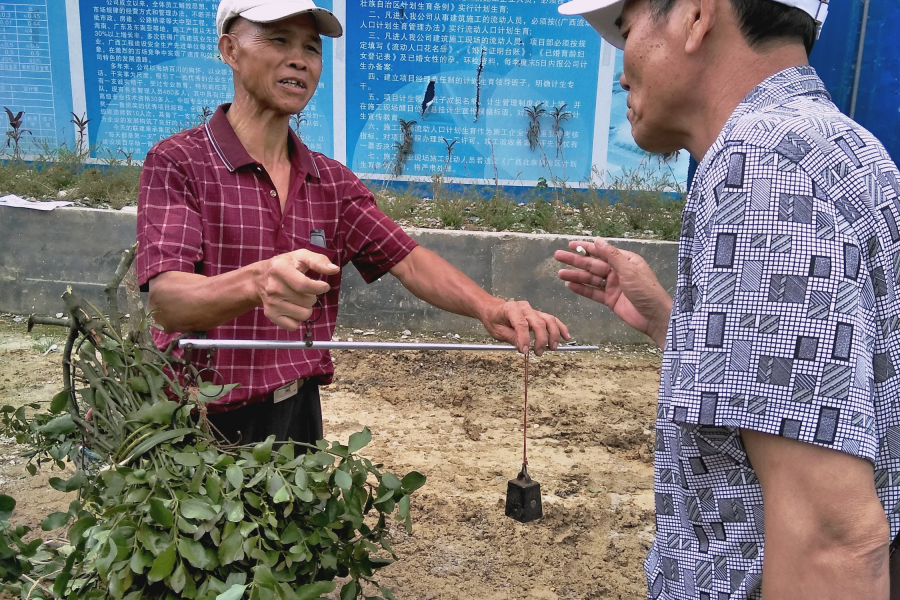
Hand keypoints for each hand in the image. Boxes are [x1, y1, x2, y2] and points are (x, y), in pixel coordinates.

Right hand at [256, 249, 339, 330]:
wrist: (259, 279)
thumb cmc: (284, 266)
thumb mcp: (300, 256)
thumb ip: (319, 261)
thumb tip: (334, 269)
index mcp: (280, 269)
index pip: (304, 285)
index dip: (319, 288)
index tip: (324, 286)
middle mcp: (274, 287)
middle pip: (308, 301)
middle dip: (312, 296)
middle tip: (305, 290)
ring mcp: (272, 303)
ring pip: (304, 315)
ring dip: (306, 308)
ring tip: (299, 299)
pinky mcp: (271, 315)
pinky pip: (294, 325)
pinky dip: (297, 319)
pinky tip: (293, 308)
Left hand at [479, 300, 570, 355]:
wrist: (494, 309)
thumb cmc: (494, 319)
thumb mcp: (497, 331)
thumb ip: (511, 337)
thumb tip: (523, 346)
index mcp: (511, 310)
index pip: (521, 324)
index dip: (524, 338)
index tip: (525, 351)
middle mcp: (524, 308)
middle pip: (538, 322)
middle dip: (540, 339)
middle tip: (538, 352)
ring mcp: (533, 310)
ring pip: (548, 320)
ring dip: (553, 334)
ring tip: (553, 347)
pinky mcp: (539, 314)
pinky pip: (552, 320)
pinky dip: (560, 328)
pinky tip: (566, 336)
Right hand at [554, 237, 671, 347]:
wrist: (654, 317)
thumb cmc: (647, 291)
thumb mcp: (630, 270)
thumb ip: (612, 256)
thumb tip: (598, 241)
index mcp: (625, 261)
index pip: (602, 252)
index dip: (586, 248)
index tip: (571, 244)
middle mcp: (618, 272)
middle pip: (593, 265)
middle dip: (576, 261)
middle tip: (558, 256)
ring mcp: (613, 286)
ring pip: (591, 279)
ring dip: (576, 275)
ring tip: (560, 272)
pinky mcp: (610, 299)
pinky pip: (593, 292)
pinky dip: (582, 289)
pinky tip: (570, 285)